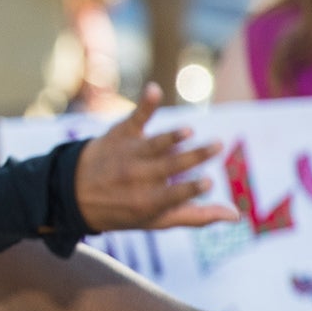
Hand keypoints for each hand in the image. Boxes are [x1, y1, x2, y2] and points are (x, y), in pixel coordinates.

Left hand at [74, 87, 237, 230]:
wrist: (75, 193)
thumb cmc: (127, 209)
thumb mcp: (157, 221)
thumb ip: (197, 216)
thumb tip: (236, 215)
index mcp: (149, 201)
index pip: (175, 194)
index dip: (190, 189)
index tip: (207, 181)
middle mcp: (138, 177)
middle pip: (170, 166)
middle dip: (194, 157)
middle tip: (218, 146)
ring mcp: (129, 154)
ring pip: (154, 144)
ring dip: (172, 137)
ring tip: (189, 131)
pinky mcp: (122, 134)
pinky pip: (135, 118)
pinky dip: (145, 104)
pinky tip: (154, 89)